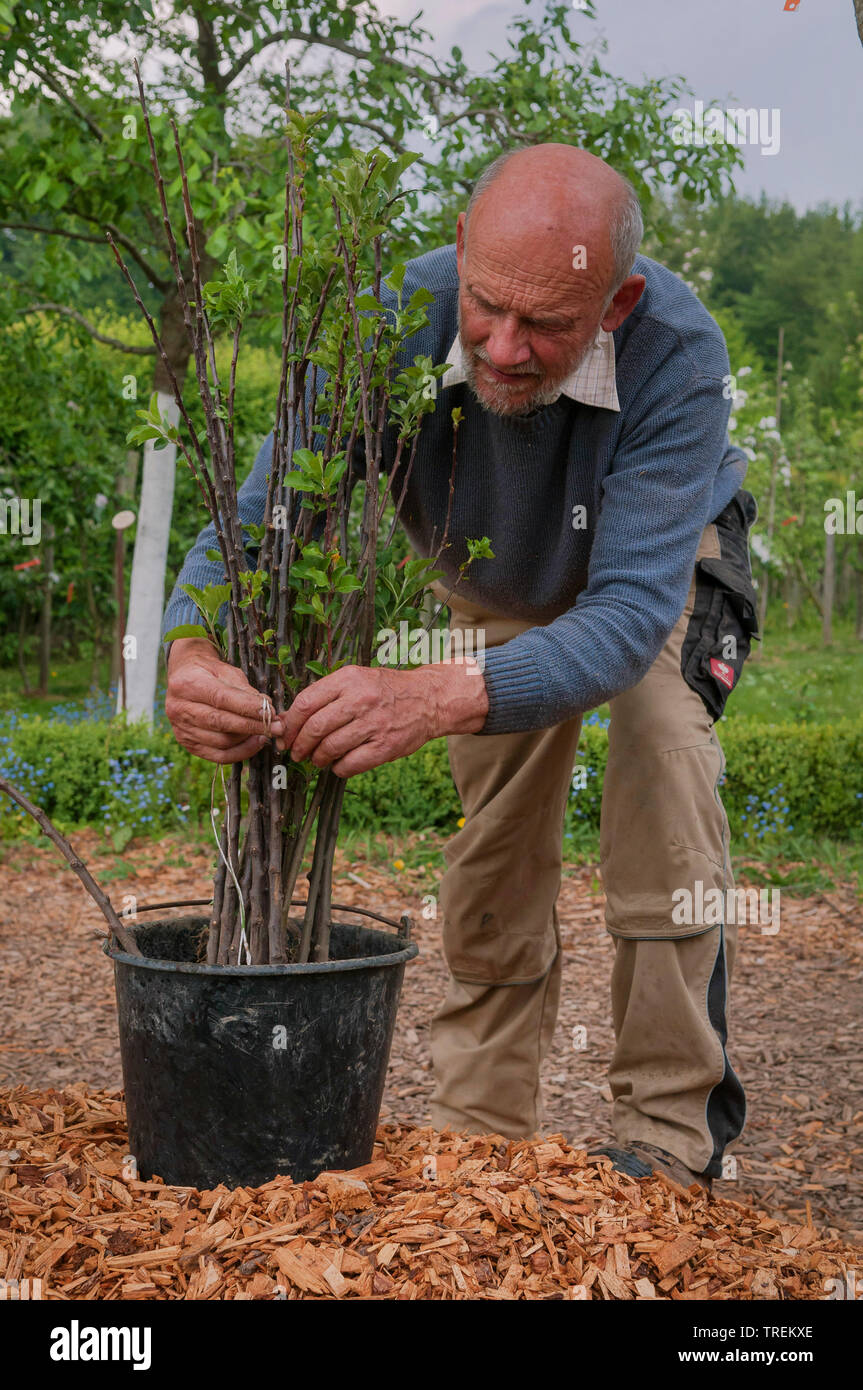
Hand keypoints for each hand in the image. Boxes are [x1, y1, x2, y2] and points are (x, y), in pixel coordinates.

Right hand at [165, 638, 275, 763]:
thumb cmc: (209, 672)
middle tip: (277, 727)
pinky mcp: (187, 744)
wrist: (184, 677)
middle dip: (253, 726)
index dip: (248, 708)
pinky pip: (217, 756)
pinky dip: (240, 753)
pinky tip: (255, 743)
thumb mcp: (226, 671)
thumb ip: (245, 690)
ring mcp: (181, 728)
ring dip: (249, 739)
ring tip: (267, 732)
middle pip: (221, 723)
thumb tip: (267, 708)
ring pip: (221, 741)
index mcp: (187, 684)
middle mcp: (179, 708)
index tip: (270, 712)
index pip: (221, 699)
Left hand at [276, 661, 488, 776]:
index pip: (306, 703)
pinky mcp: (385, 746)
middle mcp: (360, 699)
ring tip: (317, 759)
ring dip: (317, 758)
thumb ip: (324, 696)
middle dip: (299, 745)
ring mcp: (374, 724)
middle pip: (314, 728)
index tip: (285, 734)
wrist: (428, 699)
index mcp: (349, 679)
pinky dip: (338, 768)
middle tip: (296, 752)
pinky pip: (349, 764)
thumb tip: (286, 720)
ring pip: (330, 748)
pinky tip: (338, 764)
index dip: (290, 723)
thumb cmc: (385, 690)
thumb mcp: (356, 680)